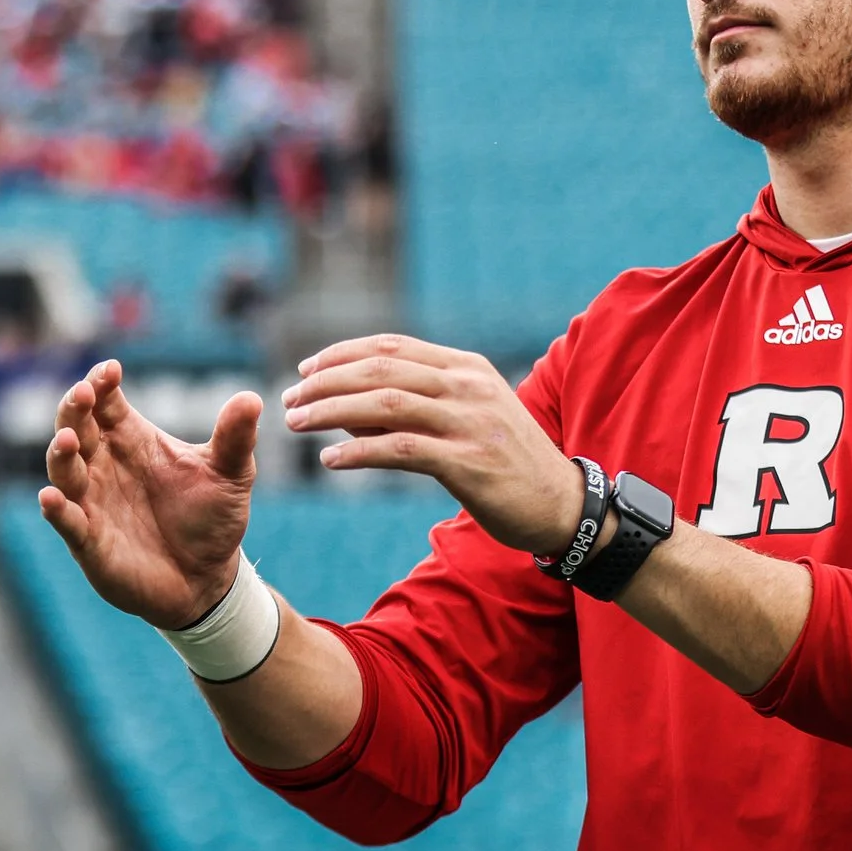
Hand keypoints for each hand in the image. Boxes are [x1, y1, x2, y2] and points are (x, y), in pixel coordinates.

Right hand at [39, 360, 262, 628]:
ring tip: (68, 440)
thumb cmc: (211, 518)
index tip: (110, 370)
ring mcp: (92, 502)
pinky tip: (51, 498)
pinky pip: (66, 522)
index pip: (105, 402)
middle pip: (75, 426)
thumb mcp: (230, 475)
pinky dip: (56, 510)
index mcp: (131, 439)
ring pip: (64, 471)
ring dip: (61, 454)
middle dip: (74, 409)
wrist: (207, 578)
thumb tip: (252, 399)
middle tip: (83, 394)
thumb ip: (235, 438)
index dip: (101, 383)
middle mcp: (104, 465)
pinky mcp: (89, 541)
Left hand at [283, 334, 582, 557]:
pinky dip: (360, 452)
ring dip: (331, 411)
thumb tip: (345, 406)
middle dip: (326, 381)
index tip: (304, 369)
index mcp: (466, 367)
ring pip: (385, 404)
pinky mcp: (468, 463)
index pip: (391, 345)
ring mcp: (470, 423)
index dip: (341, 354)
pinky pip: (402, 450)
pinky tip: (330, 461)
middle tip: (290, 399)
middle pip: (380, 370)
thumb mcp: (467, 416)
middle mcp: (467, 386)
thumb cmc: (506, 461)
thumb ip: (414, 404)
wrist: (561, 504)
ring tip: (297, 422)